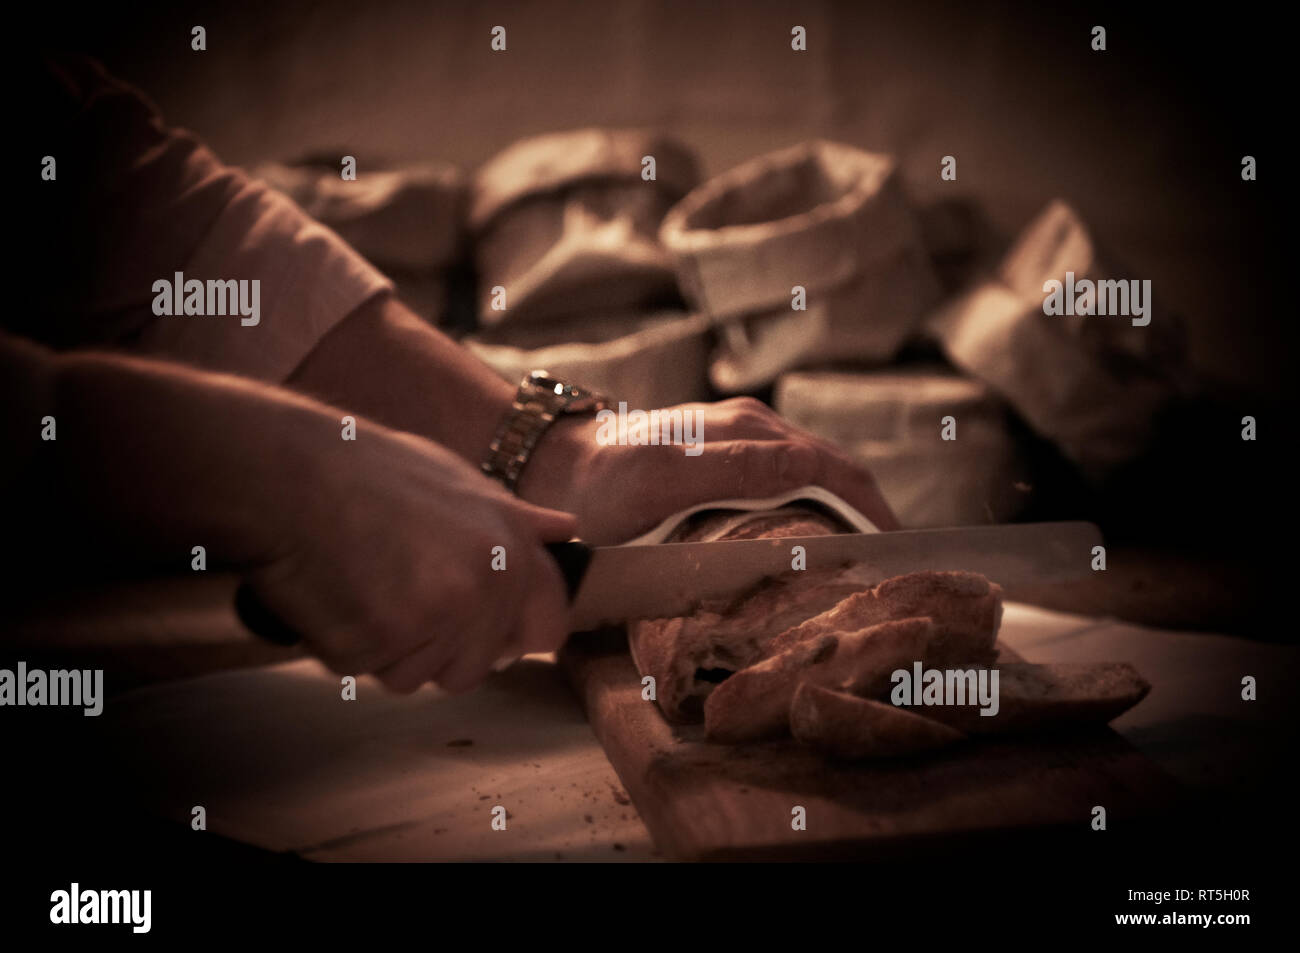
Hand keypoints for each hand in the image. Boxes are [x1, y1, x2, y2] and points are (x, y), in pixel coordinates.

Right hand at [243, 422, 576, 693]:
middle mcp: (485, 587)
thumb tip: (567, 530)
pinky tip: (336, 593)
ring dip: (390, 649)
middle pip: (475, 667)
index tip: (479, 623)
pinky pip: (370, 671)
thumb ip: (515, 519)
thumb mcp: (460, 481)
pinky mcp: (381, 643)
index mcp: (512, 549)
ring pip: (420, 677)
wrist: (288, 475)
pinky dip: (348, 646)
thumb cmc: (369, 473)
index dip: (513, 634)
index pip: (548, 629)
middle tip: (395, 590)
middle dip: (438, 647)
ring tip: (364, 584)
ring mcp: (435, 618)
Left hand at [518, 396, 899, 544]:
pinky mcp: (727, 453)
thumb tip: (808, 467)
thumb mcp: (663, 480)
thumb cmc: (600, 487)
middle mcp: (754, 427)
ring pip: (817, 476)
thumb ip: (736, 469)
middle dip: (871, 516)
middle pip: (837, 472)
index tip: (897, 559)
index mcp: (749, 432)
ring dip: (845, 515)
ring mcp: (741, 437)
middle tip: (889, 573)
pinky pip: (790, 480)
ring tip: (862, 566)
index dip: (873, 514)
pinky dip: (814, 510)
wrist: (551, 464)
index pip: (838, 472)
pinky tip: (814, 544)